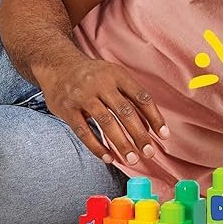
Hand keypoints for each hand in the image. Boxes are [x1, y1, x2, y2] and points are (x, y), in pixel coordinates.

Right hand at [38, 56, 168, 165]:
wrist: (58, 64)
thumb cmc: (94, 75)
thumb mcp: (115, 77)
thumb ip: (131, 98)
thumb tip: (149, 126)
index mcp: (118, 75)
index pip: (142, 97)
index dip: (154, 117)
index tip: (164, 135)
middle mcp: (101, 84)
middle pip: (125, 112)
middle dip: (139, 135)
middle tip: (149, 153)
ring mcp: (82, 96)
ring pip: (106, 123)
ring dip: (121, 143)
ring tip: (132, 159)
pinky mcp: (67, 109)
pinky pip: (83, 131)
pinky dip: (97, 146)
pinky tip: (108, 158)